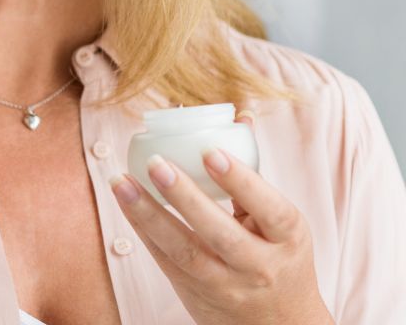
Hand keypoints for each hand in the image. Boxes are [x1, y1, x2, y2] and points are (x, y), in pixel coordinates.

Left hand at [109, 112, 333, 324]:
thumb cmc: (278, 257)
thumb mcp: (280, 222)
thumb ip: (253, 173)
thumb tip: (239, 115)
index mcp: (288, 238)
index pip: (269, 208)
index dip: (241, 180)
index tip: (210, 150)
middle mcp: (259, 265)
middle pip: (219, 233)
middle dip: (184, 197)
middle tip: (155, 162)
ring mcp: (226, 285)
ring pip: (184, 251)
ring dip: (148, 213)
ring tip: (122, 180)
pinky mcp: (195, 293)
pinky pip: (165, 260)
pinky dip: (143, 229)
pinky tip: (126, 201)